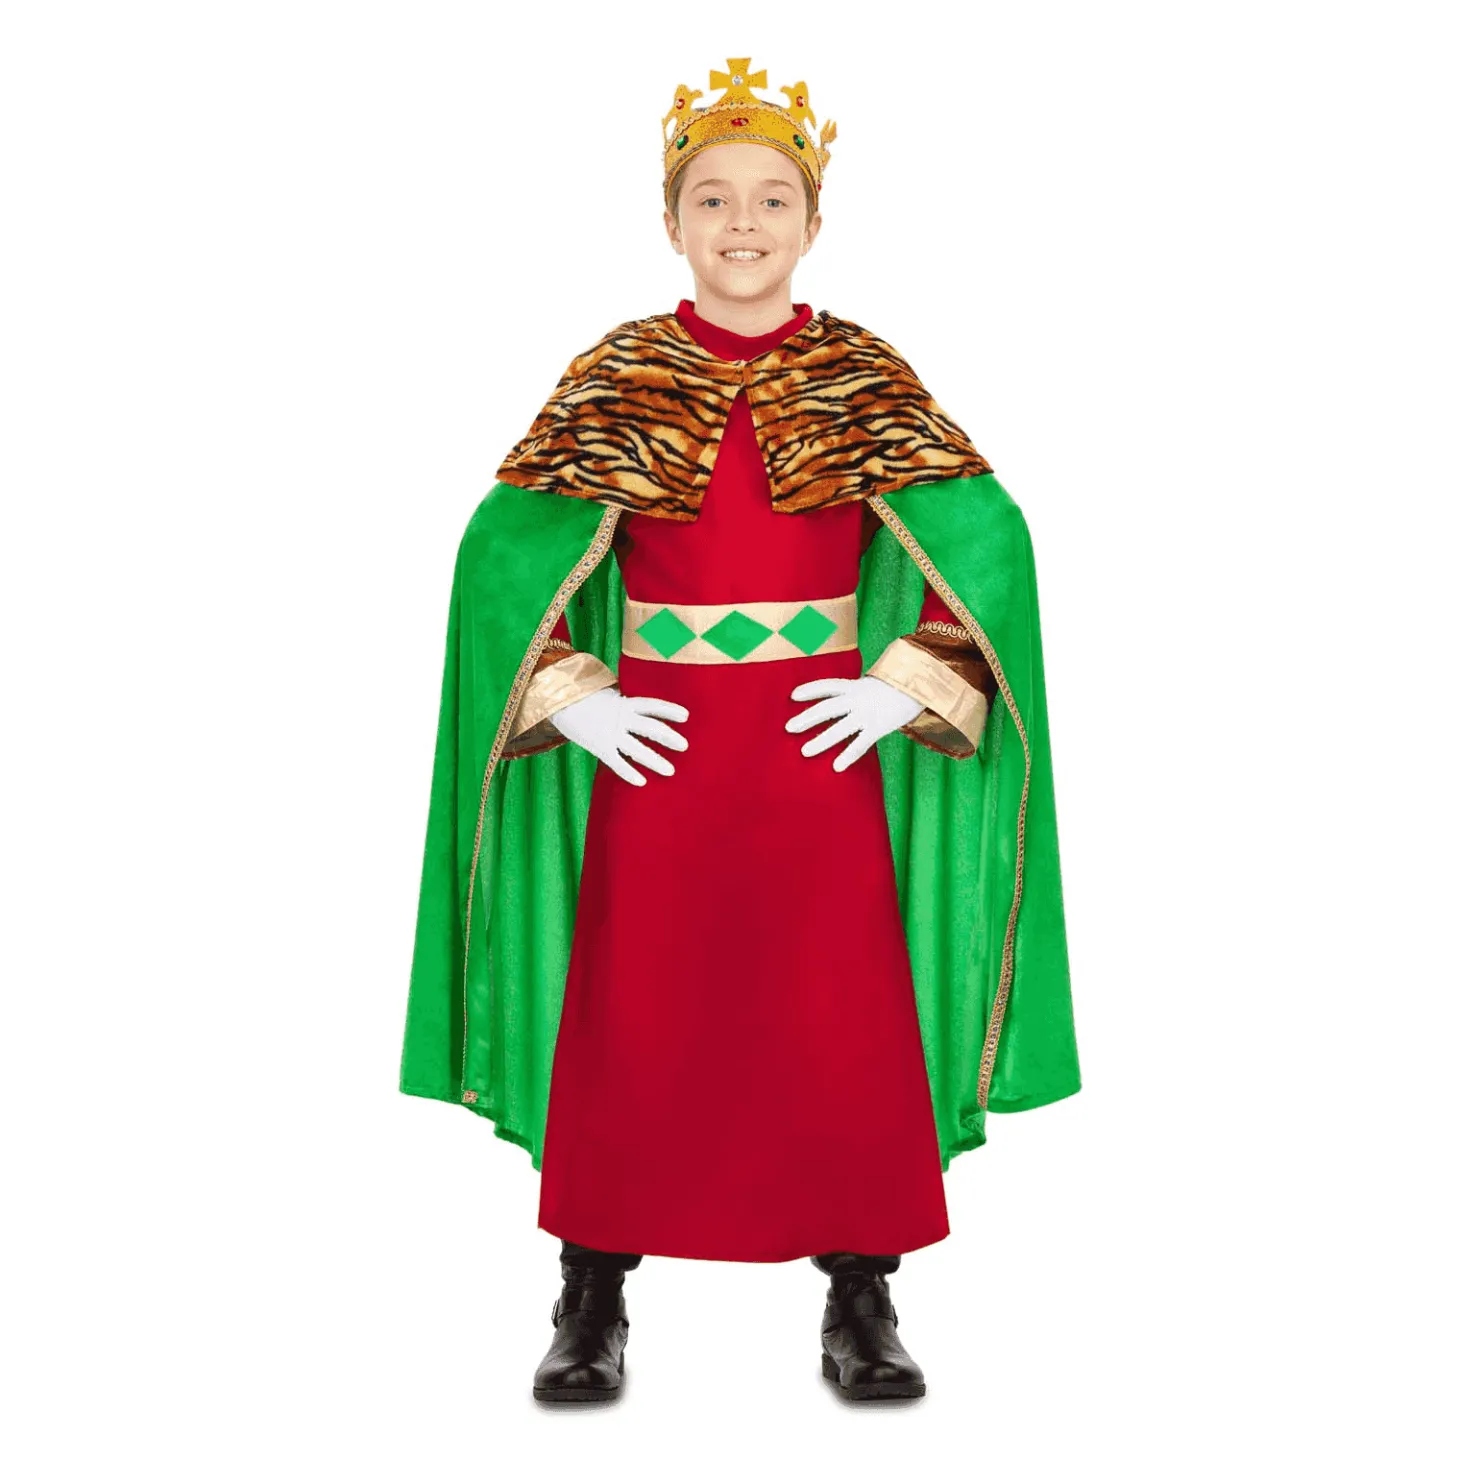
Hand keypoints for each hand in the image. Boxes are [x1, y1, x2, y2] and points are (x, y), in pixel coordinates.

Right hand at [549, 686, 688, 786]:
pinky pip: (617, 763)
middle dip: (669, 737)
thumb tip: (644, 711)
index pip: (651, 705)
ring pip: (637, 749)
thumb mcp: (608, 696)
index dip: (669, 710)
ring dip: (655, 760)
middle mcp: (620, 717)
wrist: (558, 702)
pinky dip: (629, 773)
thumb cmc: (586, 700)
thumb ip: (625, 705)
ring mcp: (610, 733)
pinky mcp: (599, 747)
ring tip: (670, 770)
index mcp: (624, 702)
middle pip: (650, 727)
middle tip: (685, 746)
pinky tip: (642, 782)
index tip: (686, 716)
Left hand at [785, 674, 921, 771]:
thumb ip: (854, 692)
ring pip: (840, 729)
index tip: (793, 696)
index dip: (810, 689)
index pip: (828, 686)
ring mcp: (867, 713)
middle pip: (827, 708)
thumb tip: (839, 701)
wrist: (922, 686)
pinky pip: (860, 744)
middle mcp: (858, 699)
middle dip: (807, 718)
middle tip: (789, 728)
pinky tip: (836, 767)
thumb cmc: (895, 688)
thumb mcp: (872, 684)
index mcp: (855, 686)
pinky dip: (848, 755)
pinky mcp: (878, 727)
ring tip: (804, 752)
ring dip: (821, 741)